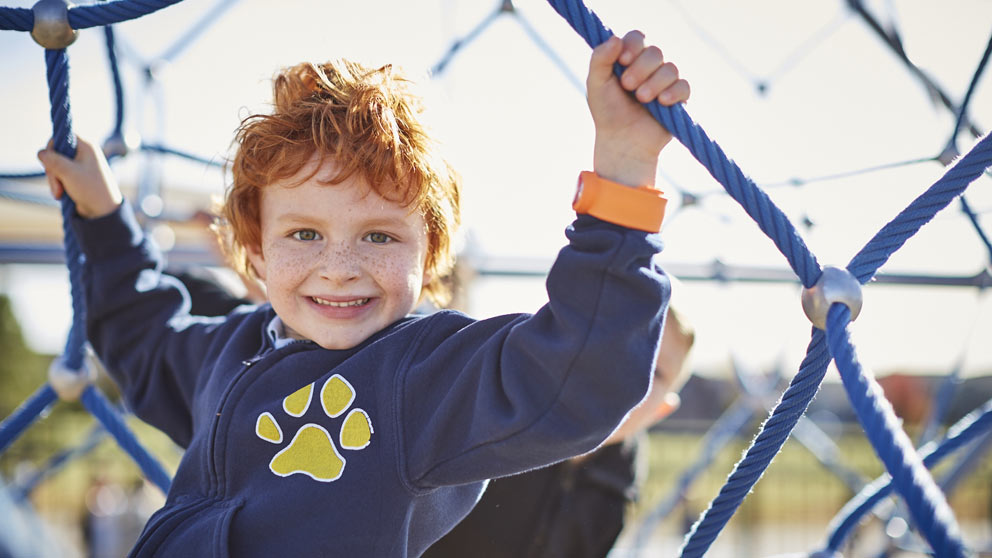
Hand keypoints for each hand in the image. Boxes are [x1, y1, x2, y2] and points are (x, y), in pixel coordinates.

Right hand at [38, 137, 122, 218]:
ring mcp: (80, 165)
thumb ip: (53, 160)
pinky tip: (61, 194)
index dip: (52, 148)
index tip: (51, 162)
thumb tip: (40, 152)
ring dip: (54, 180)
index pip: (62, 137)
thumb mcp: (69, 173)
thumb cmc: (91, 189)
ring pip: (55, 166)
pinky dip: (57, 184)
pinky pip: (59, 175)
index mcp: (86, 146)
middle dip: (52, 170)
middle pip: (56, 153)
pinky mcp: (76, 176)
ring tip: (59, 193)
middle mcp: (84, 153)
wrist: (103, 211)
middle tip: (57, 185)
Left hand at [586, 31, 689, 186]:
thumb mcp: (596, 85)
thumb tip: (616, 38)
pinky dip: (673, 92)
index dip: (632, 46)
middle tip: (627, 86)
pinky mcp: (678, 98)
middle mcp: (649, 67)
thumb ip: (600, 59)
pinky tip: (661, 102)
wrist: (622, 141)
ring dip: (654, 83)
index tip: (622, 61)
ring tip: (641, 99)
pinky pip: (683, 86)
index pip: (637, 38)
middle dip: (640, 68)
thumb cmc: (607, 112)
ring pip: (670, 68)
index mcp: (629, 59)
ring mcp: (665, 82)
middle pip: (655, 52)